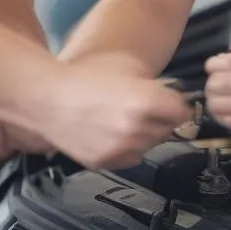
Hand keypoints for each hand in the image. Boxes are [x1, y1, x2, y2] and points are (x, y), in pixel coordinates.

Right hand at [34, 65, 189, 169]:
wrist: (48, 98)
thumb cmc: (87, 75)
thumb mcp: (127, 66)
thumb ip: (156, 83)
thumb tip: (175, 97)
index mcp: (146, 102)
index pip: (182, 112)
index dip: (175, 104)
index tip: (168, 100)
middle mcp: (137, 130)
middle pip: (167, 130)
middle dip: (160, 119)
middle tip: (141, 106)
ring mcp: (121, 150)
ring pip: (149, 145)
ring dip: (144, 134)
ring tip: (122, 118)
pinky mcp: (106, 163)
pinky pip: (129, 157)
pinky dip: (126, 147)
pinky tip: (110, 131)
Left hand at [204, 43, 230, 151]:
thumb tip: (216, 63)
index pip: (230, 64)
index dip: (213, 67)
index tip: (211, 68)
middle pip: (222, 88)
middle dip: (211, 87)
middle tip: (212, 88)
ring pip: (225, 111)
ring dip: (216, 106)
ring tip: (217, 102)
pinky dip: (230, 121)